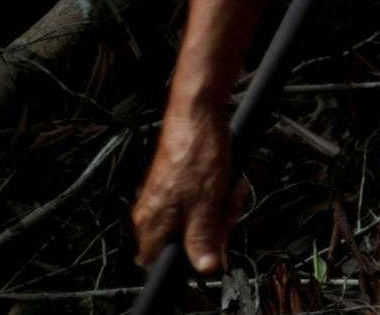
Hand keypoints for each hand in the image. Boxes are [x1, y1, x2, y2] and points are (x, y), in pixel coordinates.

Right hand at [132, 103, 236, 273]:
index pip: (164, 260)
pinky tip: (227, 180)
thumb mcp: (207, 201)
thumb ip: (203, 237)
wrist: (200, 112)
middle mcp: (154, 213)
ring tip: (228, 187)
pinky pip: (202, 201)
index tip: (213, 238)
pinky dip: (218, 193)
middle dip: (215, 224)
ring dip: (221, 206)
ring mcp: (167, 198)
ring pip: (199, 219)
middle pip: (187, 240)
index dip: (193, 254)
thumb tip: (206, 268)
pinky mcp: (180, 184)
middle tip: (227, 204)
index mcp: (151, 223)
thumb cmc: (197, 150)